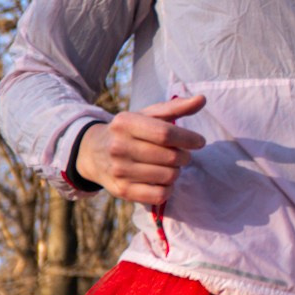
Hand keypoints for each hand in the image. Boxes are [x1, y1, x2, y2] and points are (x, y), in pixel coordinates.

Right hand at [74, 94, 206, 206]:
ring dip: (177, 172)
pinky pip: (159, 195)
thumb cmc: (129, 131)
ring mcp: (119, 170)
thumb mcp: (147, 115)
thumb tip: (202, 99)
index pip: (166, 134)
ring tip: (170, 166)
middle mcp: (119, 147)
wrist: (93, 152)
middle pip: (170, 157)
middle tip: (182, 155)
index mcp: (126, 123)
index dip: (189, 139)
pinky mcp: (121, 190)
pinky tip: (163, 180)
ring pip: (168, 176)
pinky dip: (168, 188)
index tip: (200, 142)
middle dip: (185, 157)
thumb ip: (176, 107)